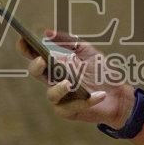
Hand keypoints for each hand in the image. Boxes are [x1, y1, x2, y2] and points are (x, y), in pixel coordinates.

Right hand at [16, 31, 130, 126]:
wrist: (119, 95)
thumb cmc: (102, 73)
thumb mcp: (88, 52)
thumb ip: (69, 41)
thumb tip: (47, 32)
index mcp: (57, 65)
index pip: (35, 56)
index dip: (26, 48)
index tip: (23, 38)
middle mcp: (55, 81)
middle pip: (36, 73)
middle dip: (36, 66)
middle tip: (43, 60)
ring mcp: (62, 98)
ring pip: (51, 95)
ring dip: (59, 89)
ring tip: (70, 83)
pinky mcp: (70, 112)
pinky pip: (72, 108)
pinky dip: (87, 101)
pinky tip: (100, 95)